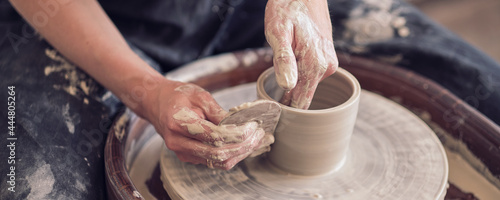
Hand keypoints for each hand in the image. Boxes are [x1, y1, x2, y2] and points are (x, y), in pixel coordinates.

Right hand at [144, 80, 266, 169]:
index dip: (238, 134)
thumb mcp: (200, 95)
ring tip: (255, 140)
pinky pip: (213, 161)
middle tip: (259, 137)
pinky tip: (242, 144)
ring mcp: (182, 153)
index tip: (254, 127)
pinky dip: (231, 154)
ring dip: (240, 153)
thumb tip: (240, 124)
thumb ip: (219, 112)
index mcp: (179, 123)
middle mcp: (179, 142)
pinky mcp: (188, 157)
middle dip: (243, 147)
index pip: (215, 136)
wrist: (156, 103)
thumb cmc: (177, 96)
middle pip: (217, 155)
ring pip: (217, 162)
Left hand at [265, 0, 338, 108]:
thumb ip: (283, 60)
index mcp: (315, 64)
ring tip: (279, 73)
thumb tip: (287, 86)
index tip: (270, 115)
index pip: (302, 102)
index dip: (286, 111)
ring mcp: (330, 63)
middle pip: (305, 96)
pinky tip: (290, 64)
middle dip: (288, 100)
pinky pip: (312, 75)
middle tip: (267, 98)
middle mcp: (327, 66)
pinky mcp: (329, 59)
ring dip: (293, 85)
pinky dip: (300, 75)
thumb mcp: (278, 32)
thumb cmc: (286, 9)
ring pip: (308, 85)